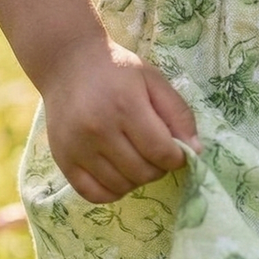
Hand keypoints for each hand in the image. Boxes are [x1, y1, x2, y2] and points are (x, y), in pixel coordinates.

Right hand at [40, 37, 199, 202]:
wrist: (68, 63)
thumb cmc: (117, 71)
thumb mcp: (154, 81)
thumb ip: (179, 114)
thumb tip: (196, 151)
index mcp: (126, 106)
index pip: (162, 152)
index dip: (177, 158)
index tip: (176, 151)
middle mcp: (98, 129)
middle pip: (143, 173)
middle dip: (158, 168)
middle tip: (154, 152)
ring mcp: (77, 147)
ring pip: (121, 187)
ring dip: (136, 179)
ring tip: (135, 158)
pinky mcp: (62, 159)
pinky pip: (93, 194)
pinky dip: (112, 191)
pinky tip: (117, 173)